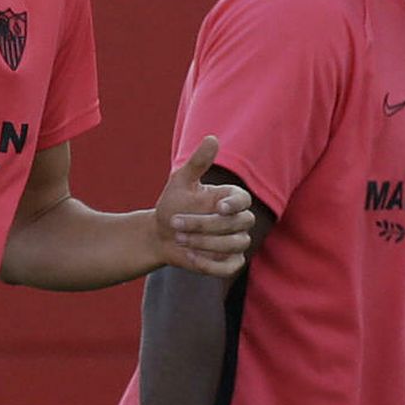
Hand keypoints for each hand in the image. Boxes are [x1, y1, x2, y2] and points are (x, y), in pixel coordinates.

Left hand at [154, 135, 252, 277]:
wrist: (160, 235)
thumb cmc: (173, 205)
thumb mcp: (181, 182)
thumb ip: (197, 163)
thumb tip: (212, 138)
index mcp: (230, 199)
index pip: (244, 201)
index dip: (235, 204)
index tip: (219, 208)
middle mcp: (238, 220)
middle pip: (238, 224)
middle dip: (206, 225)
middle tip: (176, 223)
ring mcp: (236, 242)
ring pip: (234, 244)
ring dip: (205, 243)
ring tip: (179, 238)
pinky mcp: (230, 262)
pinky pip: (229, 266)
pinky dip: (210, 264)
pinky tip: (189, 256)